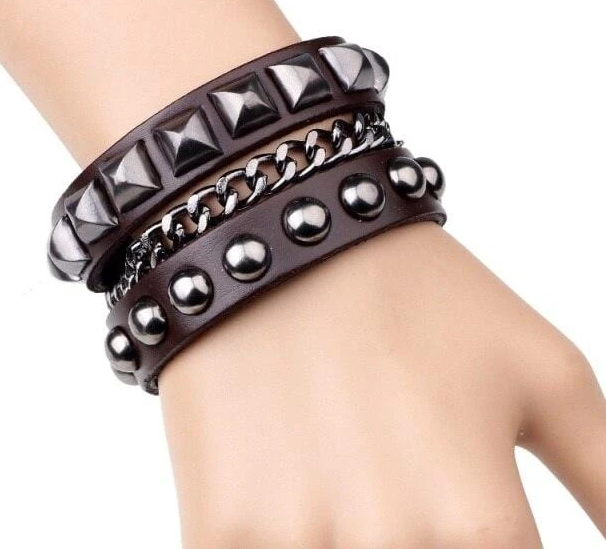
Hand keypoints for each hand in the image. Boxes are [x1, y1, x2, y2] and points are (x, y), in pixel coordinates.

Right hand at [160, 222, 605, 547]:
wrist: (283, 243)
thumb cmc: (416, 295)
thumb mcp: (545, 375)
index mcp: (477, 522)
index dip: (479, 545)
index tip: (447, 506)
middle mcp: (387, 544)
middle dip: (416, 537)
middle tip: (390, 465)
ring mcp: (289, 541)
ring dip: (349, 536)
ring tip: (346, 465)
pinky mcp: (217, 528)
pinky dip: (287, 536)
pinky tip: (295, 487)